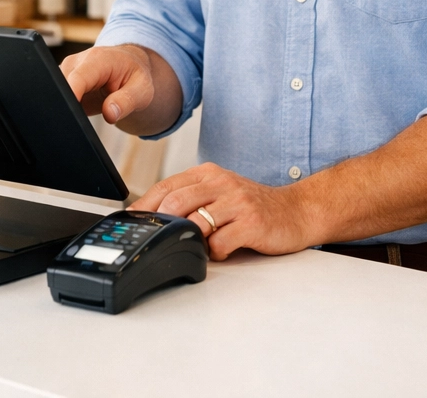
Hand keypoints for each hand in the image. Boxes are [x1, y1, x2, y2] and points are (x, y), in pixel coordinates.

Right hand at [60, 44, 157, 126]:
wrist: (128, 67)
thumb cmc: (134, 76)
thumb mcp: (142, 89)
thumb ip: (126, 101)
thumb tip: (110, 114)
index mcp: (98, 60)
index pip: (78, 78)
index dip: (73, 96)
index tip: (72, 114)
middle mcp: (78, 62)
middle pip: (62, 87)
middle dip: (71, 107)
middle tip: (88, 120)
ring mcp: (67, 71)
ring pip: (58, 94)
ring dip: (70, 108)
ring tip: (91, 110)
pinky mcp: (63, 82)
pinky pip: (59, 97)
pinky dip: (67, 108)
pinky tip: (83, 109)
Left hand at [130, 162, 313, 259]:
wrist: (296, 211)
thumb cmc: (252, 206)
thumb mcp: (219, 193)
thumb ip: (192, 199)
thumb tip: (154, 216)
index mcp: (207, 173)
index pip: (166, 185)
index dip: (144, 204)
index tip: (130, 219)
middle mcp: (220, 182)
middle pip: (175, 203)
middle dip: (163, 224)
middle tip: (162, 238)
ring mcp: (236, 201)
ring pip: (194, 221)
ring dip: (190, 240)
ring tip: (199, 245)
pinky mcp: (251, 222)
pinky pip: (219, 243)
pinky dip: (215, 253)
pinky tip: (224, 250)